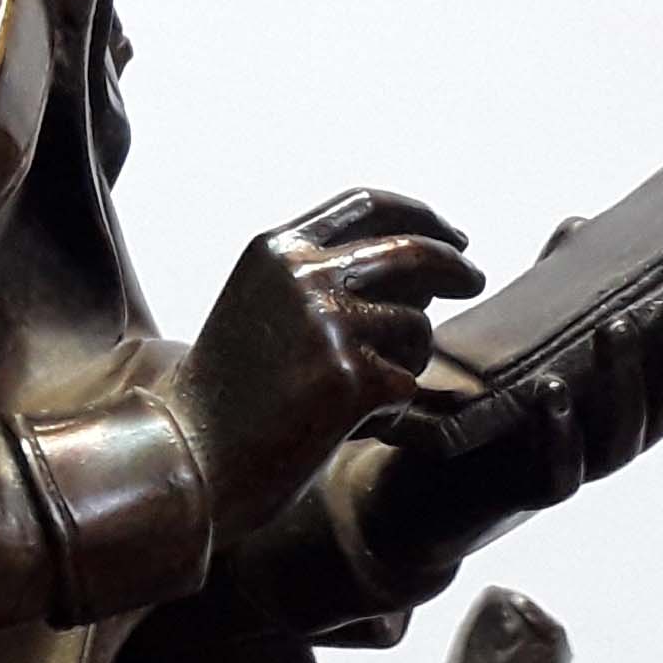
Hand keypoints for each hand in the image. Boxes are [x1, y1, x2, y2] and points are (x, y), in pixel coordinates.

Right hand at [167, 188, 485, 536]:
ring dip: (404, 361)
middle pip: (411, 252)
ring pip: (416, 326)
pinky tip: (341, 425)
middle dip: (452, 265)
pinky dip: (389, 408)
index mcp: (277, 248)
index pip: (368, 205)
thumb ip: (321, 277)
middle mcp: (303, 274)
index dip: (420, 216)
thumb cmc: (227, 394)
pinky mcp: (350, 377)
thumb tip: (425, 272)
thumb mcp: (259, 306)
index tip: (451, 236)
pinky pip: (407, 382)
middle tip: (474, 280)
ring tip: (352, 394)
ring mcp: (328, 323)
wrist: (189, 456)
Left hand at [359, 279, 662, 574]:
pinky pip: (559, 470)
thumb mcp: (530, 338)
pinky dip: (559, 431)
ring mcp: (581, 468)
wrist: (433, 480)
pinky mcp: (532, 493)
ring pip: (621, 433)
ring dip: (623, 379)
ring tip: (616, 327)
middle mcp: (618, 436)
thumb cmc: (498, 399)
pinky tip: (552, 390)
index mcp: (630, 400)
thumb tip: (581, 224)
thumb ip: (556, 288)